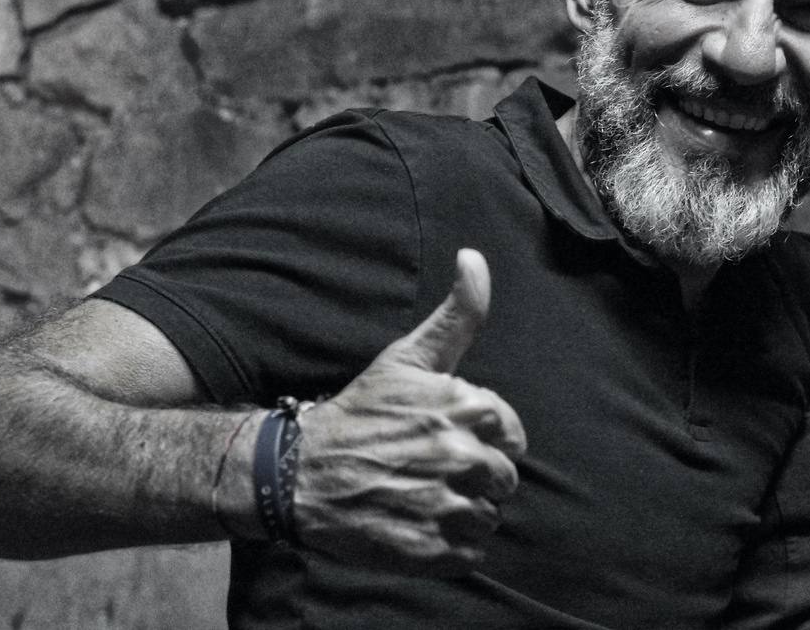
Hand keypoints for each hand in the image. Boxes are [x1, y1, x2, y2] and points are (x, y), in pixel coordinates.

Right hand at [291, 249, 526, 575]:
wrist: (298, 475)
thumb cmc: (359, 414)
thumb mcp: (407, 357)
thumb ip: (457, 314)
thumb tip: (474, 257)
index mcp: (464, 407)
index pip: (512, 436)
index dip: (483, 439)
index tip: (447, 438)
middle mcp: (459, 455)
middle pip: (504, 478)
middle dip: (475, 476)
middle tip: (429, 470)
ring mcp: (444, 504)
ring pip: (488, 515)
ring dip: (463, 511)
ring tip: (421, 496)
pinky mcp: (430, 549)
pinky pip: (470, 552)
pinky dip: (449, 545)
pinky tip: (417, 524)